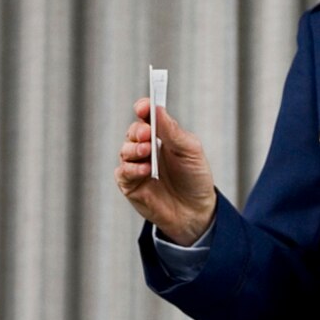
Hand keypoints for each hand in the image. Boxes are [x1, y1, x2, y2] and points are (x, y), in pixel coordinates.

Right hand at [115, 98, 218, 245]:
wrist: (196, 212)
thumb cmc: (195, 179)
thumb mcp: (191, 151)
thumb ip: (173, 131)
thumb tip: (157, 109)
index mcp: (161, 135)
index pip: (146, 116)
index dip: (143, 108)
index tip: (143, 107)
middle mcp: (146, 148)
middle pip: (133, 132)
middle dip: (138, 131)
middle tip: (148, 134)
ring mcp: (136, 166)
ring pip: (125, 150)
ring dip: (134, 149)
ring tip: (147, 152)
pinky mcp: (131, 185)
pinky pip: (123, 173)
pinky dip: (132, 169)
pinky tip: (145, 170)